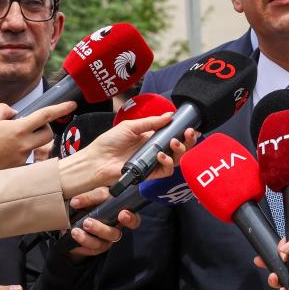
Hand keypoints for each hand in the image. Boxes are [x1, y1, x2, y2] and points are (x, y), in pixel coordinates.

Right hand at [0, 102, 74, 173]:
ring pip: (39, 147)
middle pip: (48, 135)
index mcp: (18, 129)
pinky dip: (23, 154)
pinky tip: (8, 154)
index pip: (44, 115)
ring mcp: (23, 158)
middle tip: (31, 128)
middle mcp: (24, 144)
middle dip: (44, 129)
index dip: (60, 108)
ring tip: (15, 142)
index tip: (72, 104)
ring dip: (34, 142)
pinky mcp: (20, 169)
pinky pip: (29, 158)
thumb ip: (6, 110)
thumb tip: (17, 114)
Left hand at [59, 115, 194, 198]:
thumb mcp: (130, 126)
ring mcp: (153, 162)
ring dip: (180, 151)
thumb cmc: (109, 142)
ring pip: (176, 160)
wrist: (96, 160)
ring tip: (174, 142)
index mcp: (151, 137)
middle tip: (189, 133)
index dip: (184, 132)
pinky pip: (165, 171)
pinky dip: (168, 163)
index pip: (173, 135)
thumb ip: (151, 122)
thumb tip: (169, 115)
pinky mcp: (149, 174)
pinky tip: (161, 155)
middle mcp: (154, 150)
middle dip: (188, 140)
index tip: (192, 127)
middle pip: (179, 148)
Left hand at [64, 185, 142, 259]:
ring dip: (87, 239)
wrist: (82, 216)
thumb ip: (90, 197)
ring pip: (100, 245)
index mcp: (122, 215)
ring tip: (75, 231)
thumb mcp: (97, 196)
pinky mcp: (94, 249)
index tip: (122, 214)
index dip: (131, 220)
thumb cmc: (97, 203)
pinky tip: (73, 239)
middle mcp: (116, 230)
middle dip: (100, 229)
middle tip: (87, 222)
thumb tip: (76, 202)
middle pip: (114, 234)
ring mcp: (106, 241)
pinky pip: (88, 250)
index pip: (134, 220)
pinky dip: (79, 244)